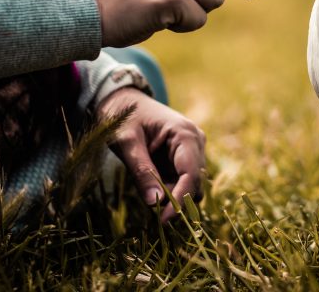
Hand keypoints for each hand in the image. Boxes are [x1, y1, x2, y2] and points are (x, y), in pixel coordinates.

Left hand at [97, 87, 205, 222]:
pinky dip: (171, 190)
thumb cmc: (122, 116)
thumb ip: (141, 172)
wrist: (122, 99)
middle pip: (196, 182)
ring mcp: (193, 148)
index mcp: (185, 134)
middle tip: (153, 216)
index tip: (162, 220)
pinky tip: (153, 190)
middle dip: (178, 200)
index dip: (180, 200)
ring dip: (175, 196)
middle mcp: (196, 141)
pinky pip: (184, 180)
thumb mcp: (126, 142)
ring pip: (193, 184)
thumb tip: (155, 203)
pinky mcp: (185, 156)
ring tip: (149, 197)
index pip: (191, 174)